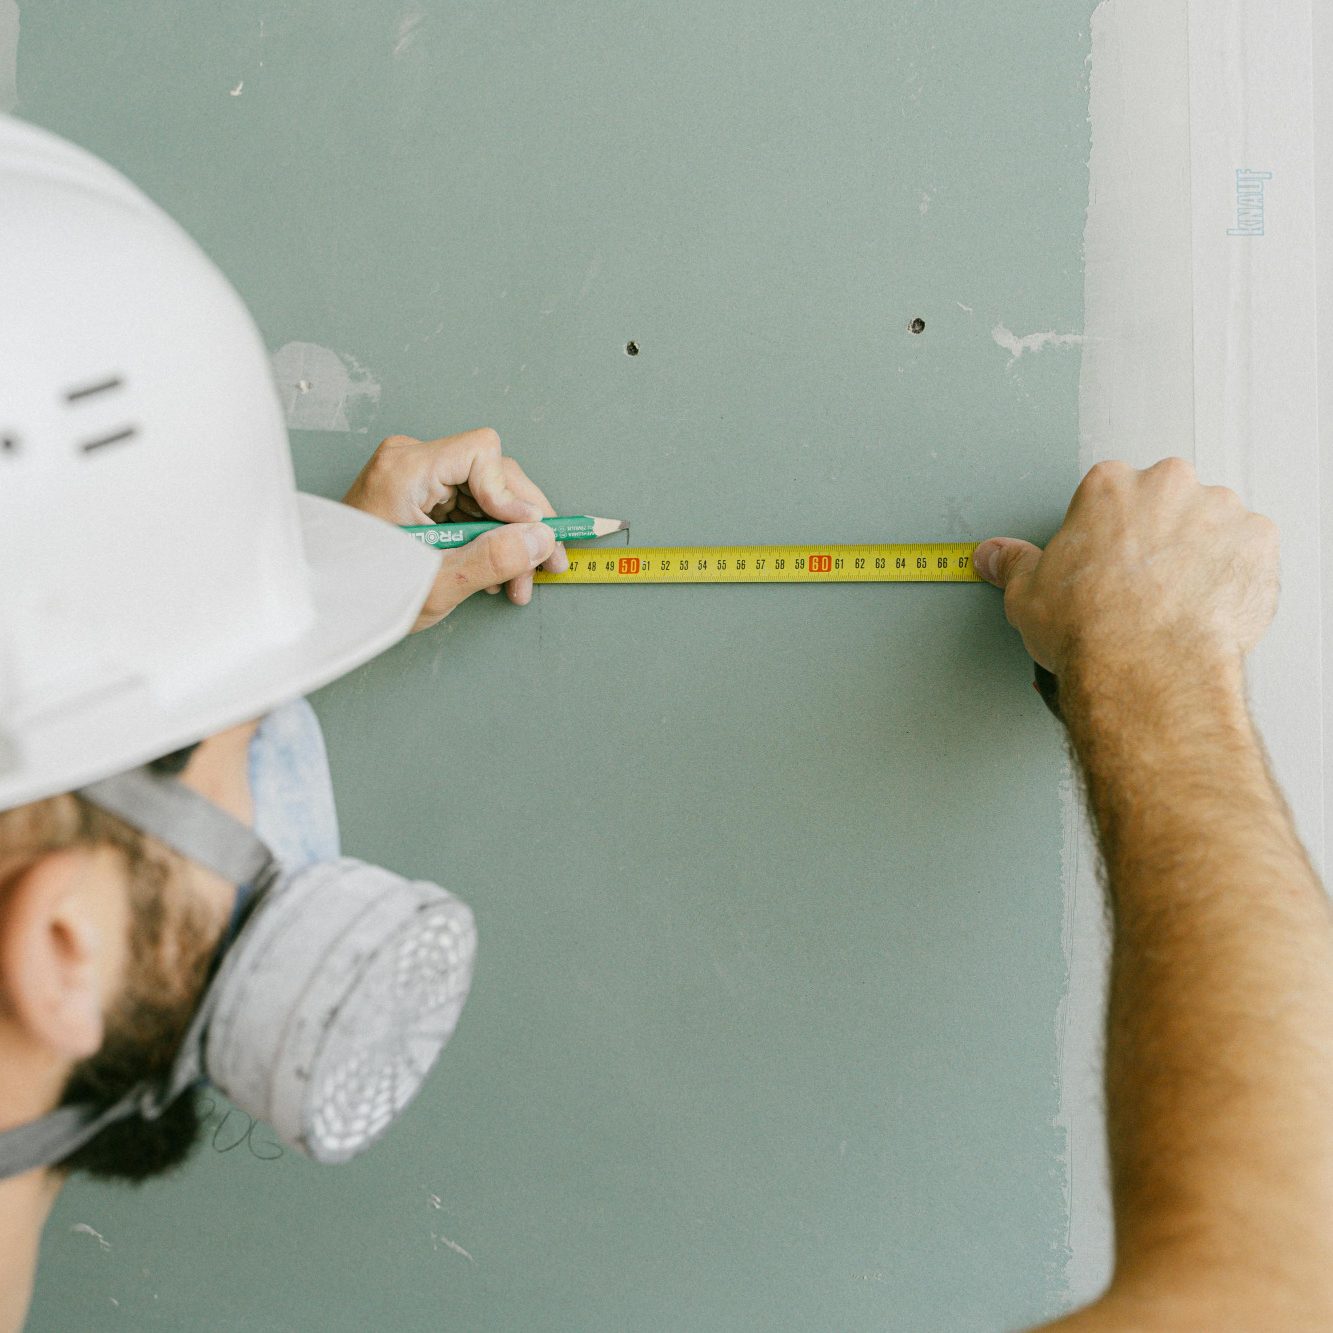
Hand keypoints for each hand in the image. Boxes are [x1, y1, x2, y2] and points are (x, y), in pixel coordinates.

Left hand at [342, 428, 569, 631]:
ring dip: (511, 538)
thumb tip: (539, 540)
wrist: (327, 603)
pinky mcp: (422, 496)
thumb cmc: (366, 591)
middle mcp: (411, 463)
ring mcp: (417, 478)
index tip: (527, 535)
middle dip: (523, 524)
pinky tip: (497, 572)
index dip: (512, 494)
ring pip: (489, 494)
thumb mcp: (437, 583)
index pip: (482, 453)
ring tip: (518, 581)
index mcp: (406, 471)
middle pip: (493, 474)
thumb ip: (493, 559)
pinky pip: (472, 507)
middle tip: (546, 562)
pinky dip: (490, 539)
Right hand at [971, 456, 1279, 678]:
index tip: (1106, 560)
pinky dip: (1235, 575)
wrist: (1145, 667)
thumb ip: (1014, 565)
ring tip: (1176, 598)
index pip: (1111, 493)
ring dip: (1200, 551)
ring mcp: (1219, 511)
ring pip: (1213, 522)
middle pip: (1166, 499)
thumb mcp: (1027, 594)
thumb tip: (996, 557)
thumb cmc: (1091, 628)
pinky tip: (1207, 605)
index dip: (1107, 532)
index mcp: (1110, 486)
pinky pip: (1250, 552)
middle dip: (1158, 534)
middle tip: (1141, 582)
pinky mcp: (1258, 544)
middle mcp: (1168, 485)